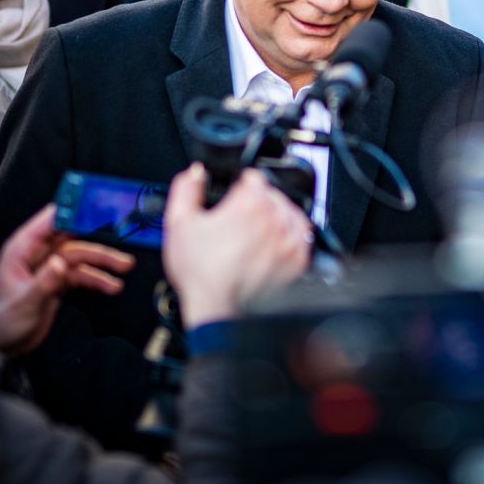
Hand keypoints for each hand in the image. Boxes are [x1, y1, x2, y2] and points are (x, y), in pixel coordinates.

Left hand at [0, 204, 133, 357]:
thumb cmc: (0, 322)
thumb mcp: (23, 304)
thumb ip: (43, 283)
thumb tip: (61, 263)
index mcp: (22, 249)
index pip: (51, 220)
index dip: (75, 211)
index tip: (100, 207)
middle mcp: (37, 254)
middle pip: (73, 237)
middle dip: (98, 238)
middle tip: (123, 239)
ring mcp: (49, 267)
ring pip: (81, 256)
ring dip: (102, 261)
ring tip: (125, 267)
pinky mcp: (57, 282)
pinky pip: (81, 274)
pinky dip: (97, 279)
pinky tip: (112, 287)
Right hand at [162, 164, 310, 330]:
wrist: (217, 310)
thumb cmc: (200, 272)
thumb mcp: (179, 223)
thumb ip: (186, 190)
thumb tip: (195, 173)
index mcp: (250, 202)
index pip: (254, 177)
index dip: (240, 184)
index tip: (234, 195)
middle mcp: (275, 218)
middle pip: (273, 195)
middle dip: (258, 202)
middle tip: (241, 219)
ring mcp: (290, 240)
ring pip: (291, 214)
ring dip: (277, 216)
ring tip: (260, 229)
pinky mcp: (298, 261)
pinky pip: (303, 238)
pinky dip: (292, 237)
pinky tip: (276, 243)